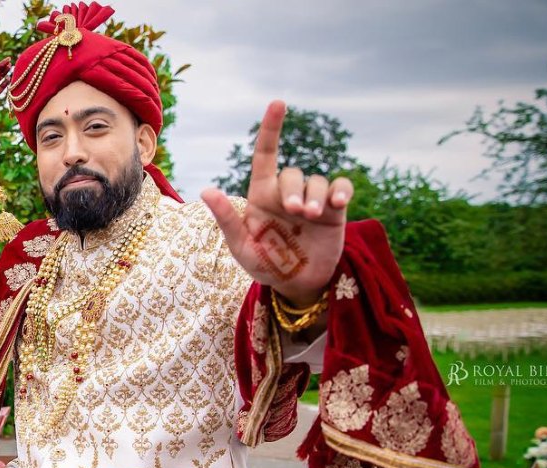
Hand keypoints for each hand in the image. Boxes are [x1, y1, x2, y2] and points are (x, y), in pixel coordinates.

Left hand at [201, 101, 351, 306]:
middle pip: (294, 174)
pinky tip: (336, 204)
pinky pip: (340, 187)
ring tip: (311, 217)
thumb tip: (206, 191)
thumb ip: (227, 220)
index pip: (265, 155)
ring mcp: (312, 201)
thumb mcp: (241, 247)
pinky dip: (340, 191)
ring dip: (316, 196)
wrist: (295, 284)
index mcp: (261, 196)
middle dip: (296, 190)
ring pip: (317, 181)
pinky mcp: (334, 211)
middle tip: (296, 211)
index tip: (278, 104)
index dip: (271, 129)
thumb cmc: (264, 265)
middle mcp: (287, 193)